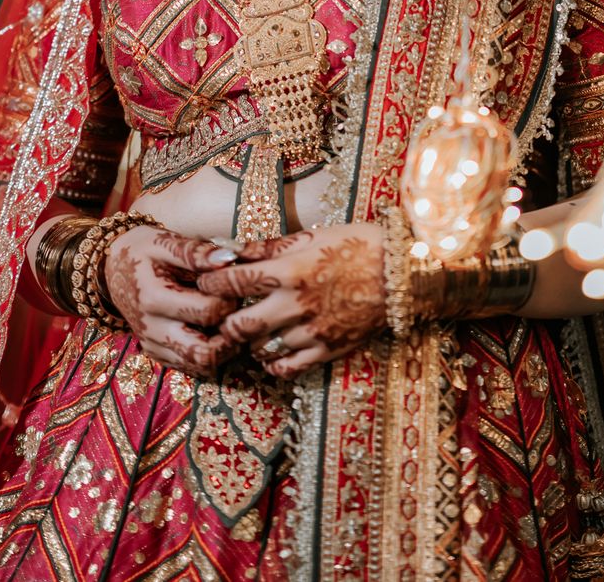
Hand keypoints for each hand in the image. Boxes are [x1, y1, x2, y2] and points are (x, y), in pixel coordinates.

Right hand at [103, 226, 239, 377]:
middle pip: (205, 352)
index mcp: (154, 298)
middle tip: (239, 312)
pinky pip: (188, 366)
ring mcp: (153, 344)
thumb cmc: (141, 250)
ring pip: (199, 365)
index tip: (235, 286)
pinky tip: (213, 331)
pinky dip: (206, 354)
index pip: (208, 311)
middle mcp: (152, 328)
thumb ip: (195, 251)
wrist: (110, 269)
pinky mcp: (155, 352)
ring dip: (223, 349)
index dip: (230, 299)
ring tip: (231, 322)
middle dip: (231, 334)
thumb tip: (229, 258)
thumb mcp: (163, 242)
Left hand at [196, 223, 386, 377]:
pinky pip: (287, 368)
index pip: (233, 282)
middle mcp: (296, 304)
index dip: (211, 283)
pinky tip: (270, 352)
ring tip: (249, 331)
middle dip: (223, 321)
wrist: (400, 271)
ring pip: (260, 349)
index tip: (204, 282)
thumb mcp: (310, 236)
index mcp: (290, 270)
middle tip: (221, 315)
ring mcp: (312, 331)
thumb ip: (267, 247)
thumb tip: (229, 249)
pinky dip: (272, 363)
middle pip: (239, 325)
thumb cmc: (354, 245)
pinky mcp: (327, 350)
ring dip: (249, 342)